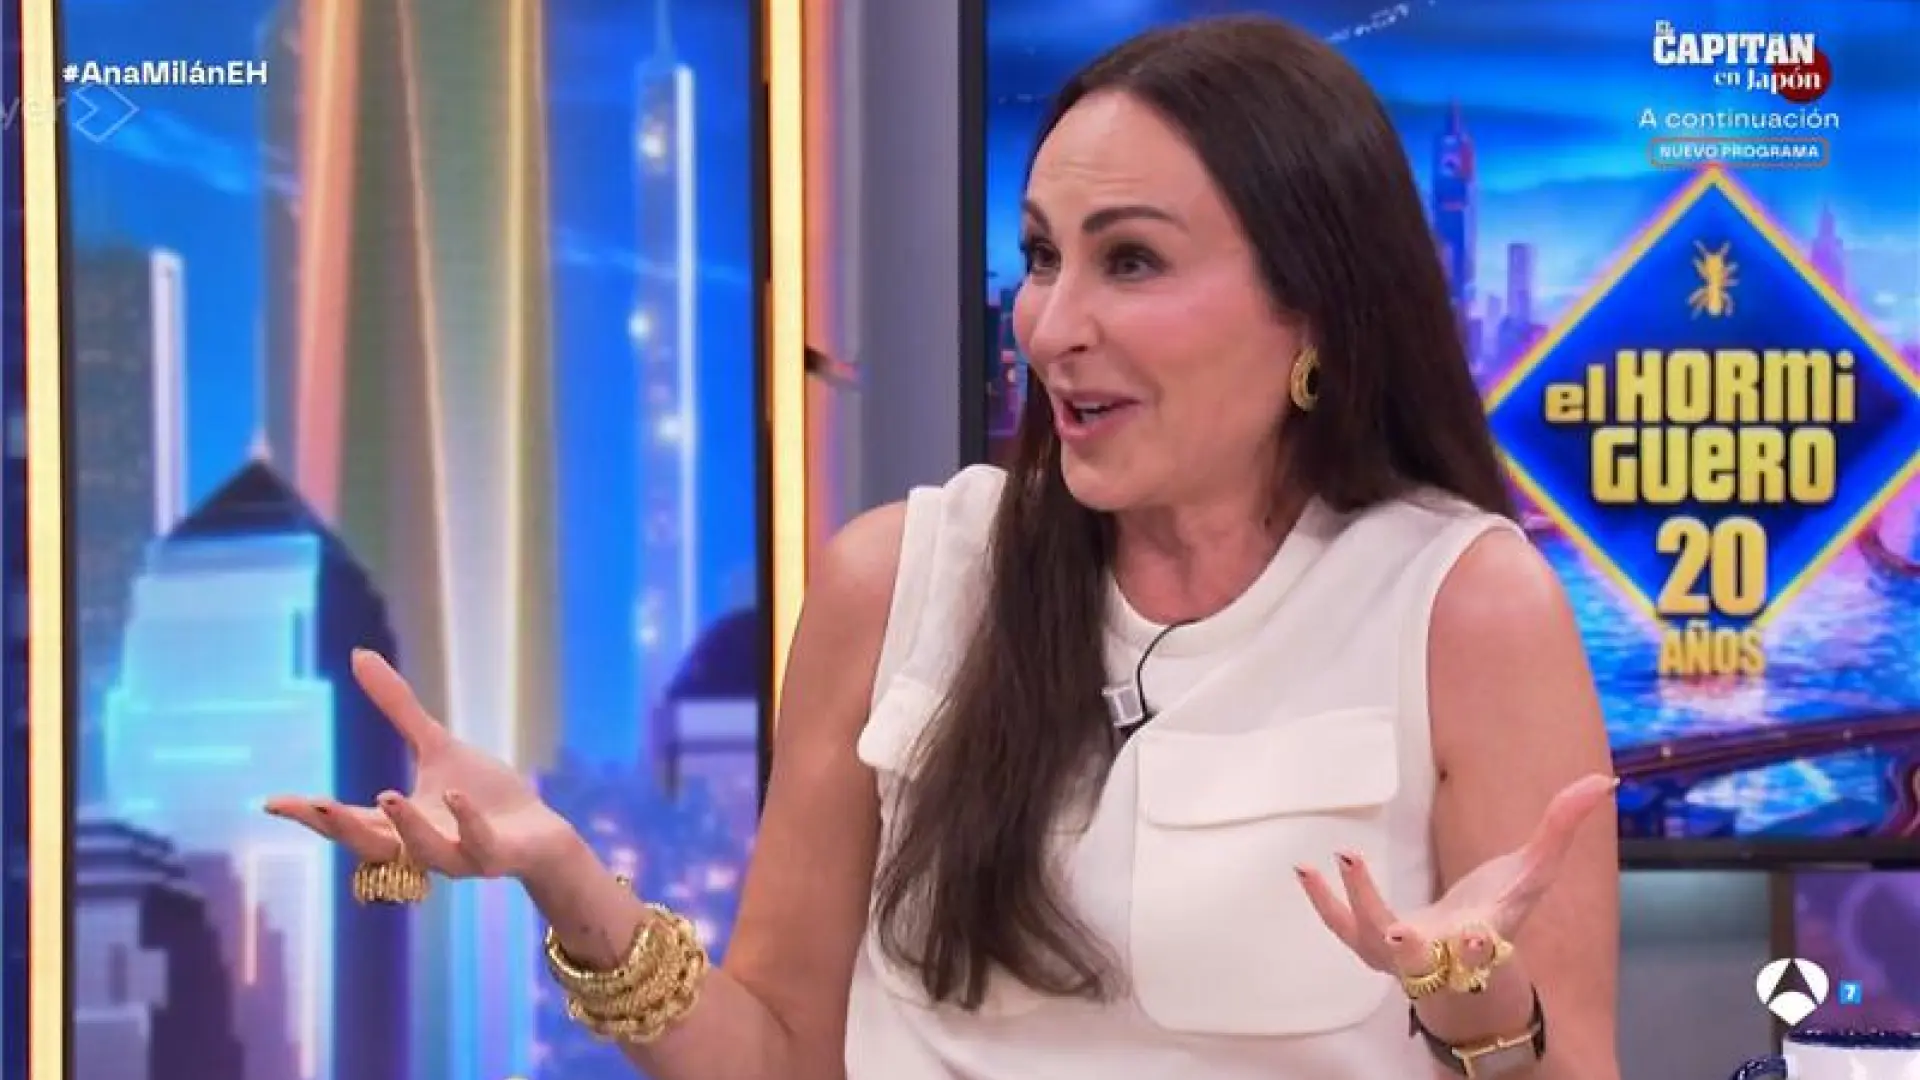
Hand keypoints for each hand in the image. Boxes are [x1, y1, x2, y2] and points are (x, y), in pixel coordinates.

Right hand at [264, 649, 580, 881]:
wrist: (540, 832)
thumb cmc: (483, 795)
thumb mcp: (436, 745)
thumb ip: (398, 709)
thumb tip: (359, 655)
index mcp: (400, 822)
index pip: (348, 821)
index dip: (311, 815)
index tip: (273, 803)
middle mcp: (421, 846)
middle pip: (373, 844)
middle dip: (342, 828)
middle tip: (314, 806)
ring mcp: (459, 855)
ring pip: (425, 852)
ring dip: (406, 826)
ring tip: (387, 794)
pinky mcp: (496, 857)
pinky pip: (478, 846)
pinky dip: (467, 823)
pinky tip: (455, 794)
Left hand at [1295, 772, 1616, 993]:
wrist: (1460, 972)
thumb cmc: (1497, 916)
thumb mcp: (1533, 876)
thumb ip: (1562, 827)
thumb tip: (1602, 781)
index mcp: (1483, 941)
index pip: (1484, 951)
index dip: (1480, 948)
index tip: (1477, 936)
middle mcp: (1437, 957)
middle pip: (1421, 960)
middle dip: (1411, 949)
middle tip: (1400, 932)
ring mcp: (1396, 956)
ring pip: (1373, 940)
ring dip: (1358, 904)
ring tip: (1349, 854)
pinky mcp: (1367, 944)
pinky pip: (1339, 926)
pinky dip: (1322, 900)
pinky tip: (1305, 867)